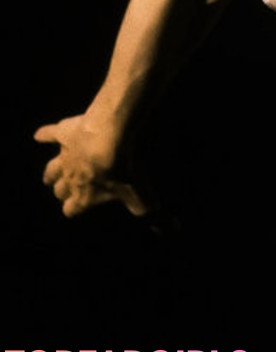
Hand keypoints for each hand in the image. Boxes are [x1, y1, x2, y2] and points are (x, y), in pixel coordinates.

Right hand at [34, 115, 148, 217]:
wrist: (110, 133)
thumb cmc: (122, 165)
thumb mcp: (137, 190)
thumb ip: (143, 205)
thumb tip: (160, 219)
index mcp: (84, 194)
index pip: (71, 209)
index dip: (73, 209)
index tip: (73, 210)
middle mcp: (70, 177)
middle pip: (60, 190)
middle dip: (62, 192)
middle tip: (65, 191)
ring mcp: (65, 154)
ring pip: (51, 168)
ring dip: (50, 173)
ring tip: (48, 177)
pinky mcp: (65, 132)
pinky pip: (50, 134)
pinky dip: (45, 135)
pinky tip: (39, 135)